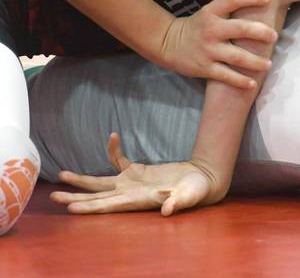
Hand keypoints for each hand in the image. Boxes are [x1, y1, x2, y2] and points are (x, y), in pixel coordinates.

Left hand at [50, 133, 226, 215]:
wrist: (202, 181)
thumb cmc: (197, 191)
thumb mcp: (189, 196)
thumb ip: (178, 201)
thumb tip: (167, 208)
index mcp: (138, 201)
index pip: (108, 206)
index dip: (90, 207)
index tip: (71, 208)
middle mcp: (129, 194)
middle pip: (96, 197)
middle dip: (74, 197)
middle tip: (53, 197)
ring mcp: (131, 183)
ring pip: (100, 183)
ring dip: (81, 181)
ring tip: (61, 175)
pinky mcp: (137, 171)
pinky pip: (119, 160)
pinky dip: (113, 150)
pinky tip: (112, 136)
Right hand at [160, 0, 275, 88]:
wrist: (166, 43)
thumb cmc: (198, 26)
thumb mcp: (209, 12)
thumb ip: (230, 10)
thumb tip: (263, 2)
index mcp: (212, 12)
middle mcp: (211, 30)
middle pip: (240, 29)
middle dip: (260, 32)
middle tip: (274, 36)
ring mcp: (208, 50)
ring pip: (236, 57)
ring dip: (255, 61)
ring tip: (268, 64)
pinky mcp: (204, 68)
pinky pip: (226, 75)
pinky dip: (240, 81)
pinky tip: (252, 83)